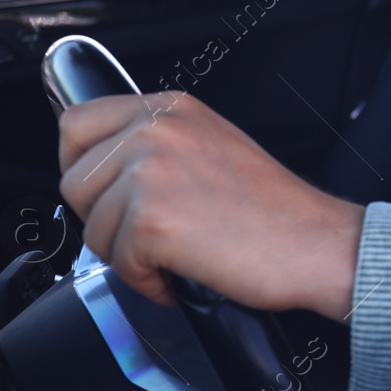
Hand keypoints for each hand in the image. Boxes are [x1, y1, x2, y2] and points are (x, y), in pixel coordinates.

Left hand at [57, 91, 364, 321]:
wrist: (316, 244)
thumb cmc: (276, 210)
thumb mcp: (212, 146)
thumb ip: (158, 144)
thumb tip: (104, 170)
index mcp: (171, 109)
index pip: (76, 123)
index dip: (80, 166)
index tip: (102, 193)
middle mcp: (156, 130)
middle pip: (74, 181)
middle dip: (103, 220)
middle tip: (146, 236)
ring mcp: (151, 172)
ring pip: (91, 227)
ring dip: (125, 255)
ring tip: (174, 256)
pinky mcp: (151, 219)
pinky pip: (116, 262)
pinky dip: (146, 281)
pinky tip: (180, 275)